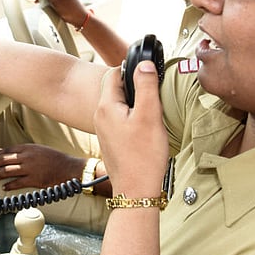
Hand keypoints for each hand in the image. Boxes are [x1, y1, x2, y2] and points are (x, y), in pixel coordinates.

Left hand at [0, 143, 85, 190]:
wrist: (69, 168)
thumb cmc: (56, 159)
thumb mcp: (40, 149)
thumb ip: (27, 151)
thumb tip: (16, 155)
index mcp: (28, 148)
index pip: (7, 150)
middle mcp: (27, 157)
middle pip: (4, 159)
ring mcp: (30, 168)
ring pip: (8, 170)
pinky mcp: (34, 179)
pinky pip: (18, 183)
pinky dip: (9, 185)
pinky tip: (4, 187)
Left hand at [94, 63, 168, 197]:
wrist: (136, 190)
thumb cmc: (143, 157)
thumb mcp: (149, 116)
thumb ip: (146, 86)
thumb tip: (144, 64)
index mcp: (106, 106)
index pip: (115, 73)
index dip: (133, 70)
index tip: (149, 74)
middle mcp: (100, 116)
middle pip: (116, 88)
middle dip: (135, 86)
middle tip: (154, 94)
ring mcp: (104, 129)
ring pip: (119, 104)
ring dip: (135, 102)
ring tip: (152, 111)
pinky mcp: (112, 140)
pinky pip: (120, 119)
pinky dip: (133, 116)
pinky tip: (145, 127)